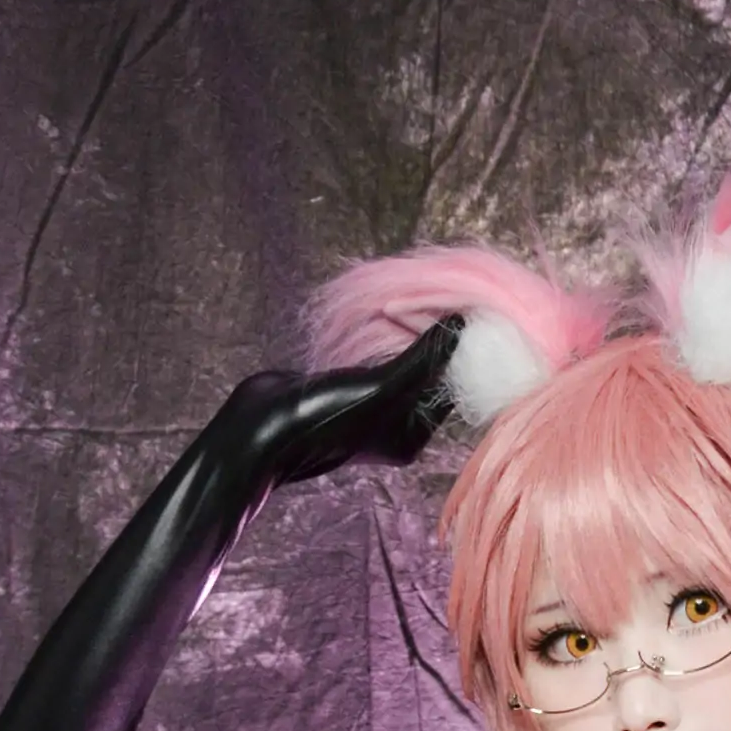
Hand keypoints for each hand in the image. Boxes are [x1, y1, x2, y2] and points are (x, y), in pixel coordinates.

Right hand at [229, 316, 462, 485]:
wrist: (262, 427)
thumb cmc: (326, 416)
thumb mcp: (383, 387)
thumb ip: (424, 358)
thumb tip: (463, 325)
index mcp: (411, 437)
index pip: (449, 388)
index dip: (459, 349)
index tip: (468, 309)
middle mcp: (395, 426)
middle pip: (427, 374)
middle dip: (432, 335)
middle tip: (442, 293)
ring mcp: (371, 407)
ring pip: (401, 362)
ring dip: (407, 330)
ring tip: (417, 296)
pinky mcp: (347, 388)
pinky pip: (376, 357)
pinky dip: (383, 334)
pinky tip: (389, 309)